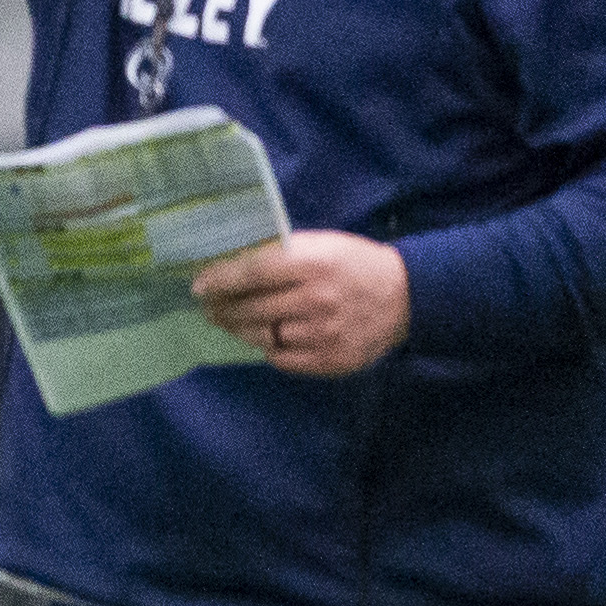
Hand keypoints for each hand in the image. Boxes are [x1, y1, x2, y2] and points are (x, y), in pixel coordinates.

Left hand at [191, 232, 409, 375]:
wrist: (407, 296)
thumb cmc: (354, 264)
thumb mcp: (322, 245)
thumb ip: (280, 255)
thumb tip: (229, 267)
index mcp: (313, 263)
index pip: (251, 273)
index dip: (219, 281)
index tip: (198, 286)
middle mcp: (316, 300)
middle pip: (249, 310)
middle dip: (222, 309)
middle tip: (210, 308)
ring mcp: (323, 334)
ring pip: (261, 336)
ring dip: (241, 330)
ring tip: (233, 322)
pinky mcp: (330, 360)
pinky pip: (281, 358)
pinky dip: (270, 347)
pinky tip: (269, 337)